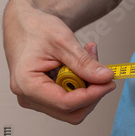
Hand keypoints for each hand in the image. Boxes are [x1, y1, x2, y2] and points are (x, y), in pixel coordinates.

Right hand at [3, 0, 115, 123]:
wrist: (25, 24)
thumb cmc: (35, 29)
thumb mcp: (63, 41)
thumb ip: (84, 62)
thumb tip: (105, 77)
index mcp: (27, 84)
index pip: (66, 103)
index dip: (93, 95)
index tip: (109, 83)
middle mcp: (29, 96)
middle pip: (72, 111)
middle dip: (92, 93)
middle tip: (103, 72)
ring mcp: (37, 98)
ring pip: (74, 107)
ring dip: (89, 87)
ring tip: (91, 59)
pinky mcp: (45, 96)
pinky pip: (70, 99)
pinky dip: (83, 85)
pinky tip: (84, 66)